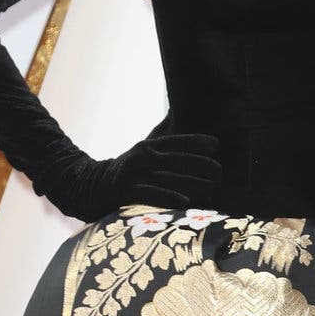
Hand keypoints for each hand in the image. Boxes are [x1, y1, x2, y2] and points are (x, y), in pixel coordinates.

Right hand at [74, 128, 223, 217]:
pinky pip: (151, 194)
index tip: (216, 144)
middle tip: (220, 171)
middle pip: (176, 160)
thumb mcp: (143, 152)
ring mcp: (134, 174)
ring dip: (191, 182)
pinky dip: (168, 197)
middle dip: (200, 165)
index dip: (196, 142)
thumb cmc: (129, 171)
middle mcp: (142, 157)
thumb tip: (179, 114)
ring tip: (211, 187)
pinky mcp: (126, 191)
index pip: (176, 141)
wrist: (94, 188)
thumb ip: (163, 140)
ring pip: (167, 178)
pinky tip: (185, 201)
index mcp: (148, 146)